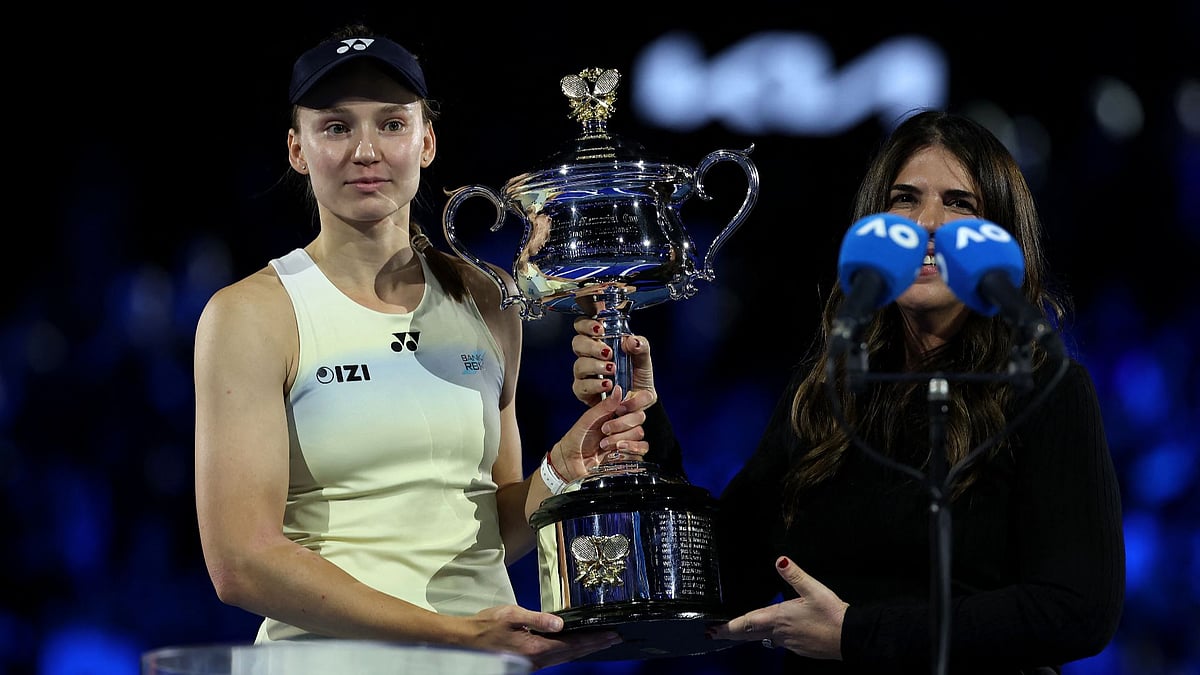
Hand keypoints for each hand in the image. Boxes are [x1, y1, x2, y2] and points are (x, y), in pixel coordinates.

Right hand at [467, 605, 619, 668]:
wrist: (465, 642)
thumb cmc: (486, 626)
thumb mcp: (511, 616)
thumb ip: (537, 619)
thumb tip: (560, 623)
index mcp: (536, 648)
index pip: (573, 645)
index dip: (594, 640)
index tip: (612, 635)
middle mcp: (538, 660)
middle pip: (574, 654)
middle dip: (595, 646)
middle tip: (615, 639)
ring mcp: (533, 664)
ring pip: (566, 657)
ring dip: (585, 650)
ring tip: (601, 642)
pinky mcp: (528, 662)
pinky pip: (556, 658)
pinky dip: (571, 652)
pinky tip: (575, 646)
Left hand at [551, 385, 651, 480]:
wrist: (572, 462)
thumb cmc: (577, 439)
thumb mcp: (588, 419)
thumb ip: (605, 405)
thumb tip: (618, 389)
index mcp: (616, 411)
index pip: (638, 400)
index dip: (634, 402)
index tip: (620, 409)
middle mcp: (625, 423)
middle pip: (639, 416)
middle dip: (621, 423)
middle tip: (604, 429)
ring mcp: (629, 438)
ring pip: (639, 432)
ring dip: (621, 437)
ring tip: (604, 443)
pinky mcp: (631, 453)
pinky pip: (643, 447)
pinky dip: (631, 447)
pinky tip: (618, 449)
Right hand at [571, 316, 656, 407]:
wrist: (641, 399)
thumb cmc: (638, 374)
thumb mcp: (644, 357)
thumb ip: (641, 345)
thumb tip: (631, 341)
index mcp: (600, 341)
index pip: (583, 326)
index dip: (587, 324)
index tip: (600, 329)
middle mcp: (589, 355)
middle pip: (577, 343)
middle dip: (591, 346)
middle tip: (608, 352)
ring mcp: (585, 373)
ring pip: (579, 365)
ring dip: (595, 366)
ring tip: (612, 370)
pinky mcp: (583, 391)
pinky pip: (581, 386)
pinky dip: (594, 385)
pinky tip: (607, 384)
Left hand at [708, 556, 847, 659]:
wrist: (850, 638)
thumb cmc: (831, 614)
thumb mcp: (813, 589)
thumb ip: (795, 575)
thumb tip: (780, 560)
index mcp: (778, 617)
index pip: (747, 622)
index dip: (729, 626)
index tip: (713, 629)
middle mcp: (780, 633)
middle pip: (750, 634)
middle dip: (732, 633)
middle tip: (715, 633)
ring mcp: (790, 642)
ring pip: (764, 639)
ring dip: (749, 635)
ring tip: (737, 633)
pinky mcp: (800, 648)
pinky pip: (779, 642)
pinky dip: (769, 638)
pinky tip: (772, 636)